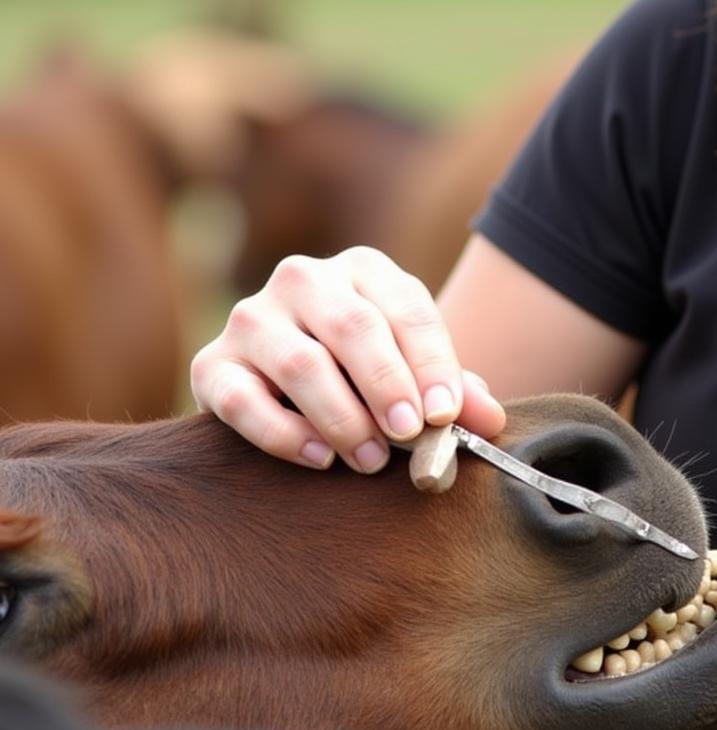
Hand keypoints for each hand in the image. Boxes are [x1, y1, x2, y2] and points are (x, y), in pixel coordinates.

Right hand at [191, 247, 505, 470]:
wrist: (294, 379)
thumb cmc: (371, 375)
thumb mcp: (416, 374)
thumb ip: (454, 393)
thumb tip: (490, 422)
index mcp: (364, 270)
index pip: (406, 308)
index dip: (430, 363)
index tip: (445, 415)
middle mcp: (303, 280)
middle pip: (352, 327)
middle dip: (386, 385)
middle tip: (409, 434)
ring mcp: (252, 319)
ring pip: (299, 364)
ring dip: (342, 417)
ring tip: (371, 460)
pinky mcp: (213, 364)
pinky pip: (244, 401)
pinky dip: (284, 435)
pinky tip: (321, 459)